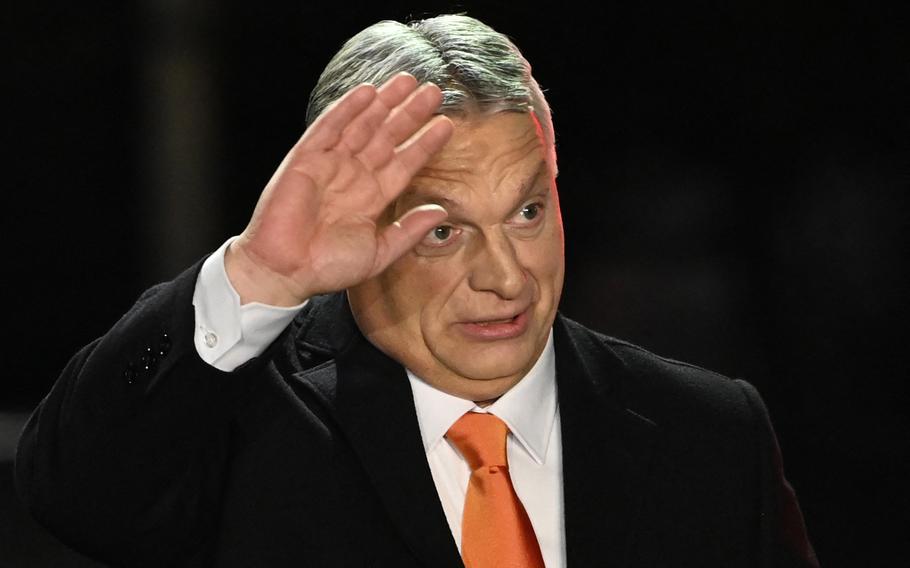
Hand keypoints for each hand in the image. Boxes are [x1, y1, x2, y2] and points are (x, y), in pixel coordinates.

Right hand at [225, 73, 453, 305]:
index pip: (404, 163)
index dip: (424, 143)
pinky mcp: (306, 160)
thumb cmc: (326, 267)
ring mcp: (330, 165)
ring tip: (408, 81)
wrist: (286, 272)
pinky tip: (367, 92)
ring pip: (362, 125)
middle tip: (434, 91)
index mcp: (371, 197)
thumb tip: (440, 212)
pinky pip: (328, 128)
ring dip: (384, 102)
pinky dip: (347, 109)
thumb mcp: (379, 252)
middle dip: (409, 113)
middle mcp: (353, 177)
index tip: (446, 125)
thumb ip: (408, 231)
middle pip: (387, 137)